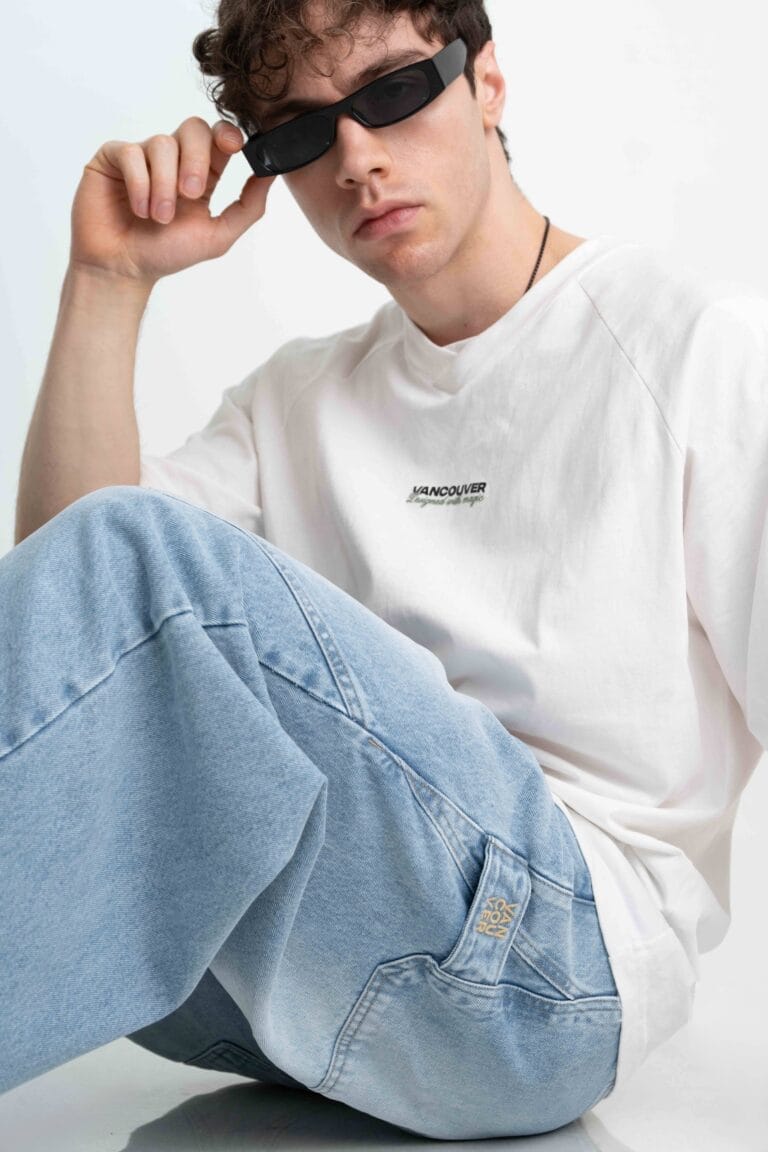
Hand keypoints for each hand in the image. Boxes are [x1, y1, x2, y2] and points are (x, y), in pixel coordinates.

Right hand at [69, 117, 276, 286]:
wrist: (123, 269)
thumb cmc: (166, 254)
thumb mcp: (217, 236)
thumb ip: (247, 207)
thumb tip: (271, 175)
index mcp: (201, 173)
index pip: (217, 137)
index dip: (227, 134)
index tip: (234, 147)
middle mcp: (173, 159)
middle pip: (193, 129)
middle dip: (197, 160)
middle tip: (191, 194)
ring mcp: (143, 156)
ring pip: (162, 143)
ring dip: (165, 184)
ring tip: (159, 217)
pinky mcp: (113, 158)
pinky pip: (130, 152)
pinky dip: (139, 183)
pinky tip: (139, 209)